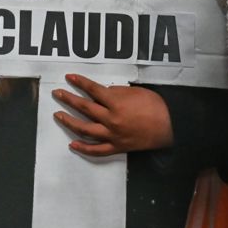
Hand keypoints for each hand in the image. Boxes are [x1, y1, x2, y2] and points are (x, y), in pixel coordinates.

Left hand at [52, 74, 173, 157]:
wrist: (170, 127)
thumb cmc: (156, 107)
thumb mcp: (136, 92)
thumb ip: (117, 92)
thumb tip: (103, 93)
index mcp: (115, 103)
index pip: (92, 90)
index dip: (80, 83)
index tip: (69, 77)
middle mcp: (110, 119)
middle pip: (84, 108)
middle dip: (69, 99)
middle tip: (57, 94)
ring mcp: (112, 135)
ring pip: (85, 129)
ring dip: (69, 122)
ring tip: (58, 115)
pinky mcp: (117, 147)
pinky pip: (97, 150)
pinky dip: (84, 148)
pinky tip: (72, 144)